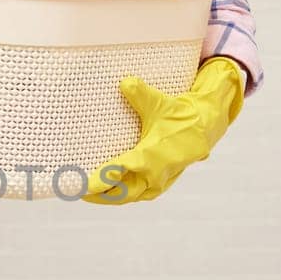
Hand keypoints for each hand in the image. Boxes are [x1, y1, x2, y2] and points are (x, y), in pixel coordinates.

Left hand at [81, 55, 245, 204]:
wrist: (204, 129)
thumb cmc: (181, 116)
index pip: (118, 172)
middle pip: (119, 193)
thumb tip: (125, 82)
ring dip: (108, 197)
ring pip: (128, 196)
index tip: (80, 185)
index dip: (98, 180)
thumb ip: (140, 94)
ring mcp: (158, 182)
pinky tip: (107, 190)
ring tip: (87, 193)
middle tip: (76, 190)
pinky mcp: (159, 184)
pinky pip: (136, 193)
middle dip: (97, 194)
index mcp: (151, 157)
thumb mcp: (161, 103)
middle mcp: (154, 175)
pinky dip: (121, 193)